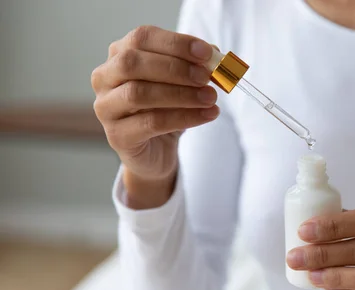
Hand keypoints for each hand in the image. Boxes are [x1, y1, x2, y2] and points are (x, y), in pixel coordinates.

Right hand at [91, 26, 219, 207]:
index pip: (142, 38)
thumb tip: (215, 54)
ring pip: (139, 94)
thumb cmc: (166, 109)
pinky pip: (150, 123)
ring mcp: (106, 108)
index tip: (206, 52)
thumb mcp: (183, 83)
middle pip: (133, 63)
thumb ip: (195, 66)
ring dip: (181, 94)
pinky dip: (183, 118)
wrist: (156, 151)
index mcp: (119, 55)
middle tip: (206, 77)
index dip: (175, 43)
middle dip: (175, 68)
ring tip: (211, 98)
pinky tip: (207, 115)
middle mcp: (105, 78)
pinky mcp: (118, 136)